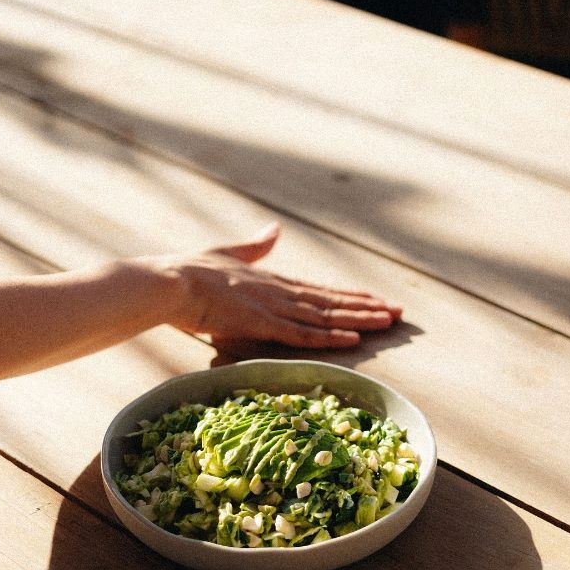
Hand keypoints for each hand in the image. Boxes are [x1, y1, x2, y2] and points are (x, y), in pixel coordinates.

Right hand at [154, 223, 401, 347]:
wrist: (169, 281)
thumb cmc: (191, 271)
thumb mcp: (228, 253)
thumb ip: (255, 246)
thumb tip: (273, 230)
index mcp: (273, 280)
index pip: (321, 291)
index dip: (351, 297)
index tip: (376, 300)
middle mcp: (281, 292)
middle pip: (332, 303)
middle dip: (367, 308)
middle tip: (400, 313)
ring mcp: (273, 307)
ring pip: (325, 317)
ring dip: (359, 320)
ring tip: (389, 322)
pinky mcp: (261, 323)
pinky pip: (302, 334)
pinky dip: (329, 337)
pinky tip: (354, 339)